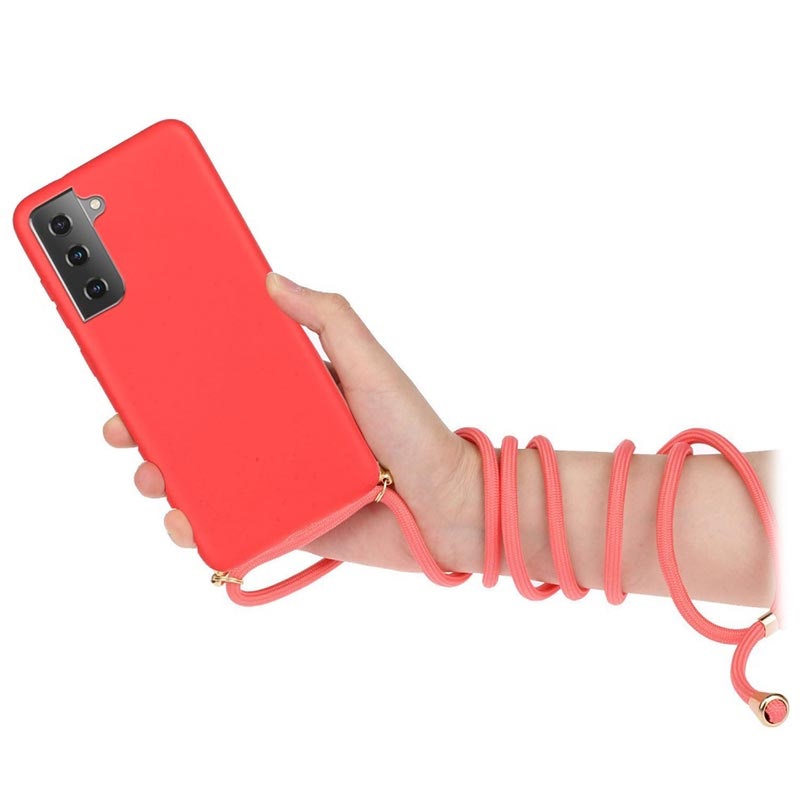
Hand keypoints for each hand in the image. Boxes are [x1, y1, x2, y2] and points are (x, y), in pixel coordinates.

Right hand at [103, 271, 482, 572]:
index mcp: (291, 393)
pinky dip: (200, 528)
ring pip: (204, 481)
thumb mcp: (372, 364)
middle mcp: (276, 436)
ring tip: (153, 480)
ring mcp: (276, 481)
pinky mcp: (283, 524)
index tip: (136, 363)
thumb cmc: (414, 432)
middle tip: (124, 430)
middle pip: (199, 431)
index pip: (222, 376)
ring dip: (166, 481)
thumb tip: (274, 280)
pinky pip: (230, 527)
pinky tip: (186, 523)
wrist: (445, 509)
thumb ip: (330, 319)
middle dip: (153, 431)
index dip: (175, 372)